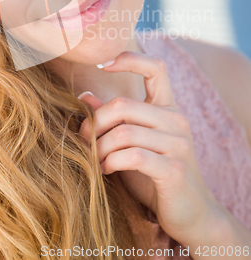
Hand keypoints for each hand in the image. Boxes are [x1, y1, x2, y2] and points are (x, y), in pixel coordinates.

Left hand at [78, 51, 217, 246]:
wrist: (191, 213)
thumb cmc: (155, 174)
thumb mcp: (132, 143)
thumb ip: (113, 119)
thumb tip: (84, 96)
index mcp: (168, 108)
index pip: (156, 68)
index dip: (129, 59)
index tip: (102, 65)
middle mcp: (176, 120)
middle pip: (123, 104)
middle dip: (94, 123)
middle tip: (82, 139)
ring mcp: (178, 144)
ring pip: (123, 132)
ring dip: (99, 148)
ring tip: (94, 160)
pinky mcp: (174, 169)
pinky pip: (131, 156)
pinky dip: (110, 163)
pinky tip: (105, 170)